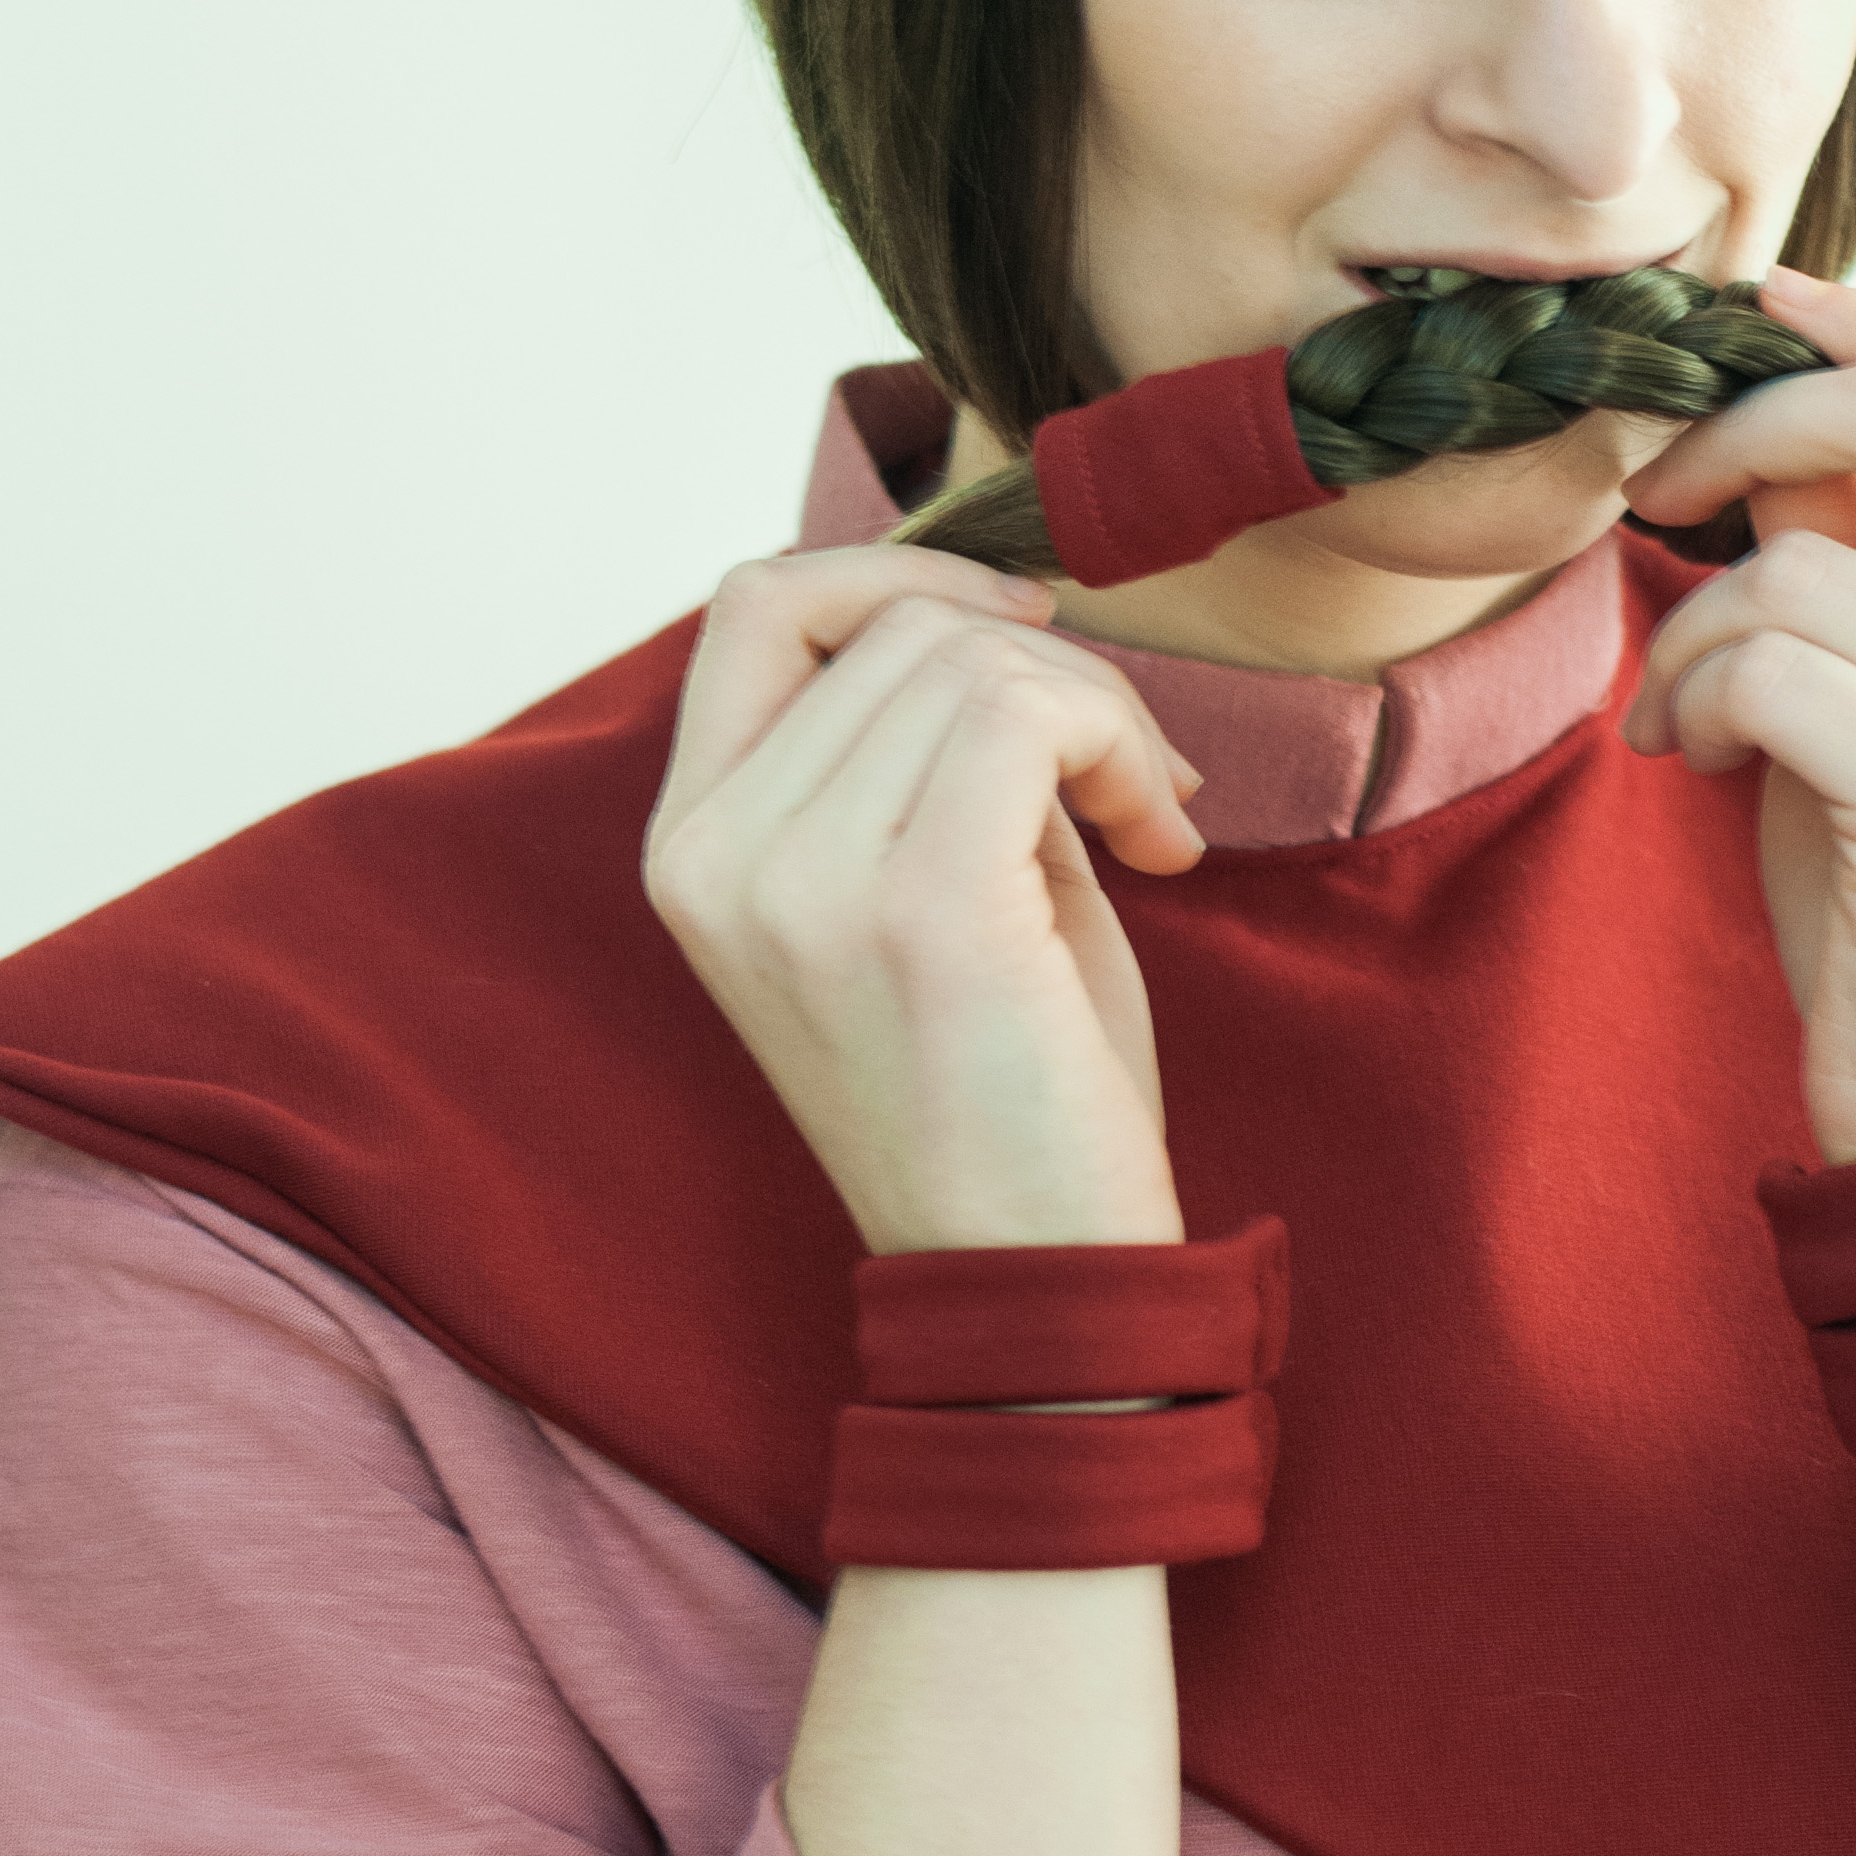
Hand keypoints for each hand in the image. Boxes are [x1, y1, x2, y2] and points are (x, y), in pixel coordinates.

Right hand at [643, 548, 1204, 1251]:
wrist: (1035, 1281)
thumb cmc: (1003, 1092)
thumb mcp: (914, 889)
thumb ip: (911, 753)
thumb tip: (992, 614)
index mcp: (691, 847)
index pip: (760, 605)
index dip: (903, 575)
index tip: (1024, 638)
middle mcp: (716, 856)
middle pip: (897, 623)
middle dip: (1048, 670)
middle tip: (1127, 781)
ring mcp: (800, 882)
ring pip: (975, 659)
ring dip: (1102, 717)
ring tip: (1145, 820)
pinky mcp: (915, 907)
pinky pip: (1030, 714)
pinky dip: (1122, 747)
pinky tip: (1164, 840)